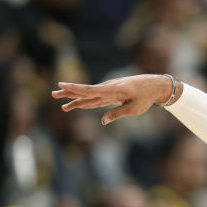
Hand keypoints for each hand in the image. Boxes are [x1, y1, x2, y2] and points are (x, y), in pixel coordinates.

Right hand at [51, 74, 174, 124]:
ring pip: (89, 96)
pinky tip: (77, 104)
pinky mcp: (110, 93)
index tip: (61, 85)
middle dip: (69, 93)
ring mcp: (108, 90)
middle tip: (53, 94)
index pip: (90, 90)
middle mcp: (108, 89)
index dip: (75, 89)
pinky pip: (96, 98)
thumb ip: (117, 114)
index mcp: (113, 91)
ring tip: (61, 104)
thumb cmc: (145, 97)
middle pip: (85, 92)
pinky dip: (85, 101)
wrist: (153, 86)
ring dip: (75, 98)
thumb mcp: (134, 108)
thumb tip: (102, 121)